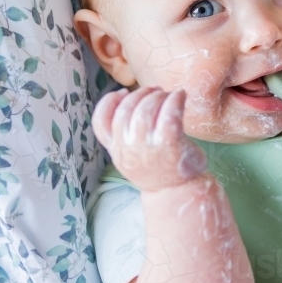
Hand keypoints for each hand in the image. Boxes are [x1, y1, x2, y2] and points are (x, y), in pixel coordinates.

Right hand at [92, 87, 208, 191]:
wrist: (178, 191)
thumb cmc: (157, 167)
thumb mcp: (132, 153)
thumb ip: (123, 133)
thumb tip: (124, 97)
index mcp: (116, 150)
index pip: (100, 122)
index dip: (108, 102)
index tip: (122, 92)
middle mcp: (128, 149)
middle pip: (126, 110)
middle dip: (141, 94)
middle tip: (155, 90)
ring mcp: (148, 148)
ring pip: (146, 110)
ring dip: (157, 96)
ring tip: (168, 95)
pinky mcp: (170, 146)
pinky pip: (169, 114)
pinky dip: (175, 100)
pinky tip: (180, 96)